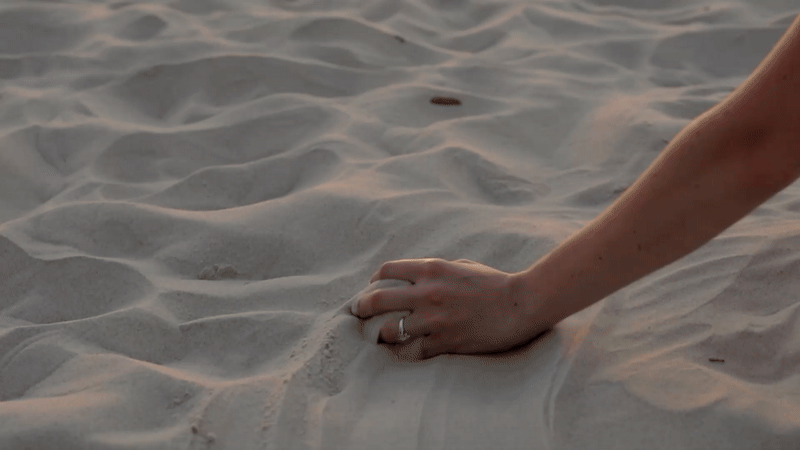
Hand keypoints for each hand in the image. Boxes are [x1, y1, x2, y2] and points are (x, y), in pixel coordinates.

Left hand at [351, 258, 542, 358]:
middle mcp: (428, 293)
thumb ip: (435, 271)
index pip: (387, 271)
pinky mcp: (445, 342)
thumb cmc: (494, 283)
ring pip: (390, 329)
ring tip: (380, 336)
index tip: (371, 288)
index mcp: (432, 269)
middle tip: (358, 313)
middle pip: (378, 300)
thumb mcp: (461, 266)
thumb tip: (412, 278)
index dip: (374, 280)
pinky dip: (405, 352)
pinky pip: (413, 351)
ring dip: (382, 333)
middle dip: (362, 307)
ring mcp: (435, 319)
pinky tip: (402, 352)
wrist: (521, 304)